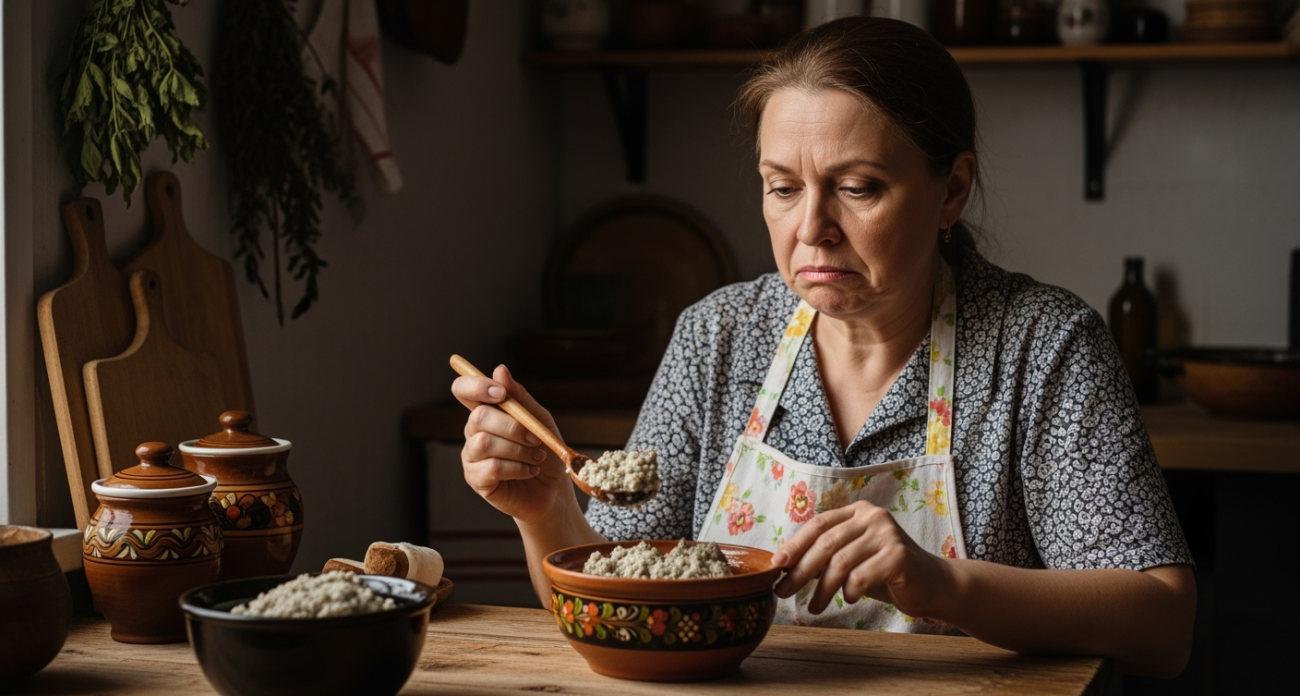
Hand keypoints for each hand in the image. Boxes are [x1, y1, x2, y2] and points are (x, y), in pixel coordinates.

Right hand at [451, 365, 577, 524]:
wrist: (553, 490)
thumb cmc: (545, 451)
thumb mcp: (539, 420)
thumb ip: (520, 397)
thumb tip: (499, 370)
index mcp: (487, 411)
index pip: (463, 389)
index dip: (476, 386)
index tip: (501, 394)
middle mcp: (474, 431)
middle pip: (478, 416)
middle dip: (513, 426)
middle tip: (536, 438)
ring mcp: (472, 456)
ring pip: (485, 443)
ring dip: (518, 450)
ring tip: (537, 457)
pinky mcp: (476, 479)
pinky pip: (491, 468)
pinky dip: (517, 468)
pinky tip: (529, 471)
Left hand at [771, 501, 954, 617]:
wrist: (934, 585)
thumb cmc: (887, 573)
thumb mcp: (854, 558)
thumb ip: (828, 555)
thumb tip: (786, 567)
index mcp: (858, 511)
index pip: (818, 524)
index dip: (794, 544)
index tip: (776, 565)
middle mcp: (873, 517)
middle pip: (826, 542)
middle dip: (801, 570)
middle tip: (784, 591)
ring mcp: (887, 534)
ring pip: (840, 562)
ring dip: (822, 589)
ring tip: (813, 607)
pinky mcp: (898, 556)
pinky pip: (860, 577)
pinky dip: (848, 592)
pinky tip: (848, 599)